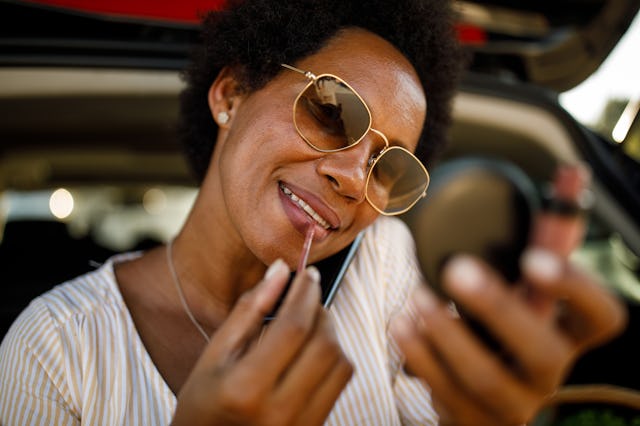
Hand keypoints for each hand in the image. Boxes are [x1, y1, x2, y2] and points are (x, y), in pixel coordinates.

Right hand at [171, 261, 352, 425]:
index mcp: (246, 388)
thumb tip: (279, 270)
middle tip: (307, 297)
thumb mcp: (214, 355)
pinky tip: (311, 350)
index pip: (293, 328)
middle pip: (324, 344)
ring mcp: (301, 424)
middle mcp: (279, 410)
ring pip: (341, 364)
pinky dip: (332, 358)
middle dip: (321, 311)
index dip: (305, 294)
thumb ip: (248, 310)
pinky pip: (339, 385)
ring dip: (330, 334)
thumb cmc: (203, 404)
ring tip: (309, 323)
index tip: (308, 273)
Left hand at [390, 165, 626, 425]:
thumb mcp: (528, 289)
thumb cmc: (507, 330)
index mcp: (568, 333)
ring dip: (447, 332)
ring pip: (486, 376)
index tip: (535, 258)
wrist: (484, 400)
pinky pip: (445, 392)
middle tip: (457, 270)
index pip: (602, 317)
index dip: (576, 289)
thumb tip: (571, 176)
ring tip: (415, 298)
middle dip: (498, 307)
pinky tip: (402, 325)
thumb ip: (544, 241)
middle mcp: (548, 370)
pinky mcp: (472, 417)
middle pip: (542, 348)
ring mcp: (512, 400)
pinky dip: (420, 356)